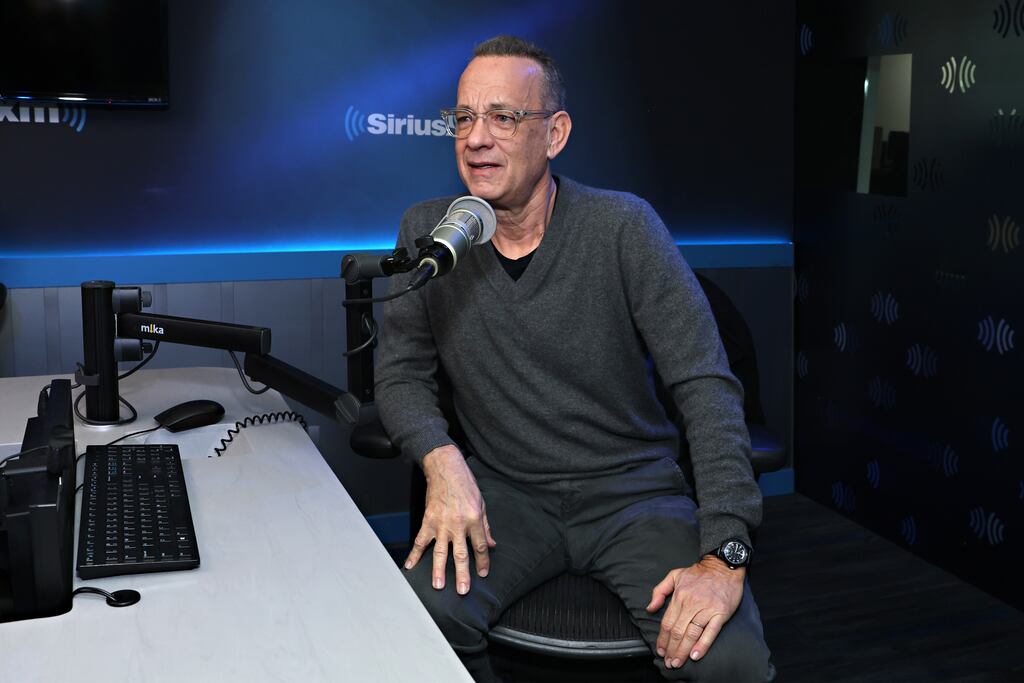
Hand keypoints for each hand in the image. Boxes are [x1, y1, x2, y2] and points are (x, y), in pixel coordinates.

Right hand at [404, 445, 495, 594]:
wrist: (446, 469)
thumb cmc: (465, 485)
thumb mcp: (481, 504)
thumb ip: (485, 527)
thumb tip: (491, 544)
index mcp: (474, 519)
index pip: (480, 546)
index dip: (482, 562)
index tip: (482, 574)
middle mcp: (458, 524)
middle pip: (460, 554)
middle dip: (462, 574)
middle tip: (462, 590)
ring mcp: (441, 523)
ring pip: (440, 552)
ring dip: (438, 570)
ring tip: (438, 585)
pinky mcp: (428, 520)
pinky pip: (421, 541)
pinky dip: (414, 554)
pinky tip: (409, 566)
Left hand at [645, 556, 744, 669]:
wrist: (723, 566)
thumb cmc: (699, 573)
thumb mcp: (674, 575)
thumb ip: (659, 591)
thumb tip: (650, 608)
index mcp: (679, 596)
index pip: (667, 622)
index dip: (662, 639)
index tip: (660, 650)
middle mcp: (691, 603)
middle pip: (677, 631)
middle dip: (671, 649)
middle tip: (668, 662)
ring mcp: (706, 609)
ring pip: (691, 634)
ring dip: (683, 651)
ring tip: (678, 662)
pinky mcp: (720, 613)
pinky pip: (710, 632)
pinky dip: (702, 645)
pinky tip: (695, 655)